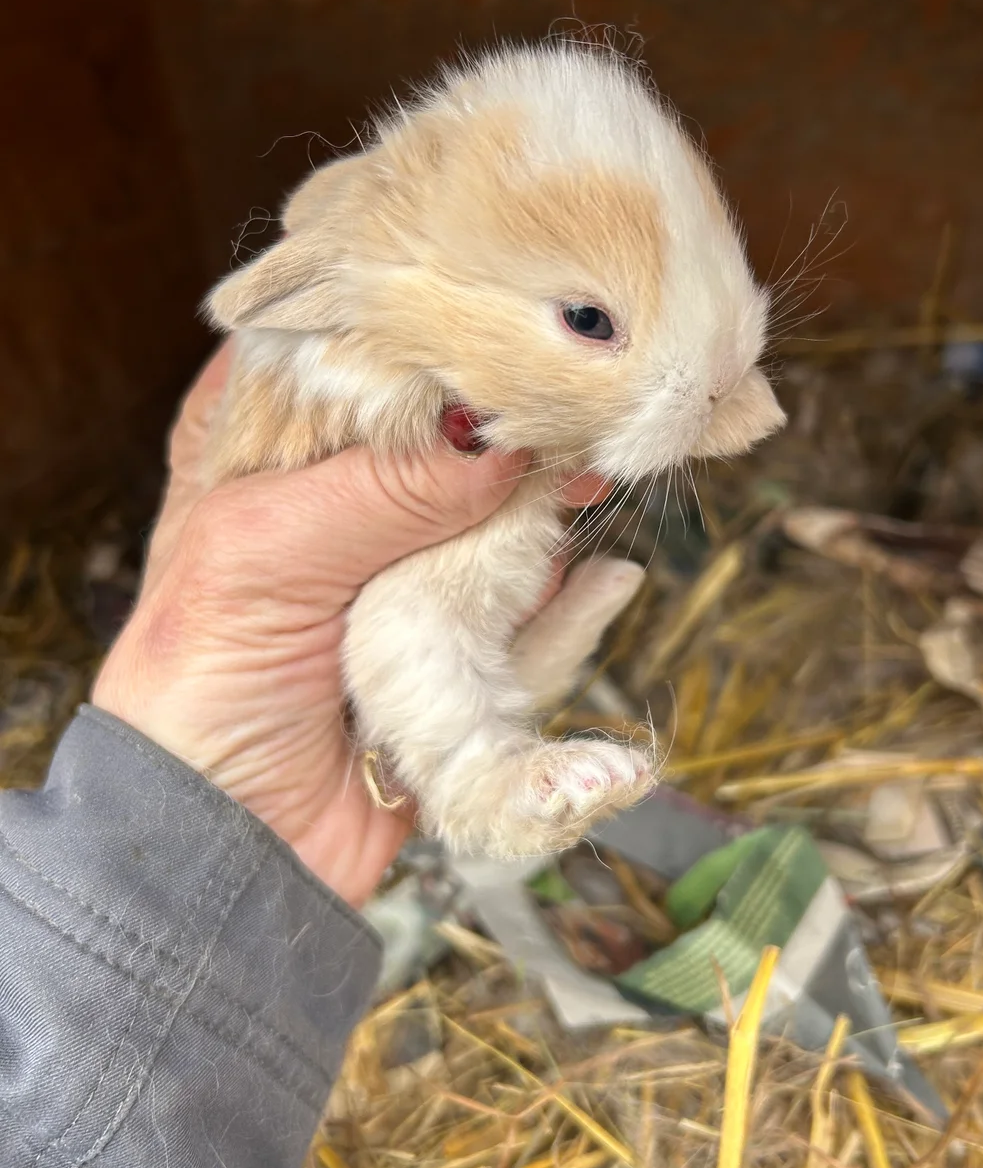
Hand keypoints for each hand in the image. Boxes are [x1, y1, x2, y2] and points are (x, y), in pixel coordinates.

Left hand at [92, 345, 610, 907]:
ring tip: (583, 491)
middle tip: (570, 422)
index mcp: (260, 443)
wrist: (229, 848)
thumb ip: (380, 486)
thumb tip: (504, 442)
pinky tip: (600, 587)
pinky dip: (567, 605)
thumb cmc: (198, 690)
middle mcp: (338, 494)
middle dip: (513, 430)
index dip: (427, 335)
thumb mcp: (262, 556)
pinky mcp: (455, 638)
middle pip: (449, 429)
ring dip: (547, 515)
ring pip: (503, 511)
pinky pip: (530, 604)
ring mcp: (405, 568)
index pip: (350, 347)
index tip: (507, 319)